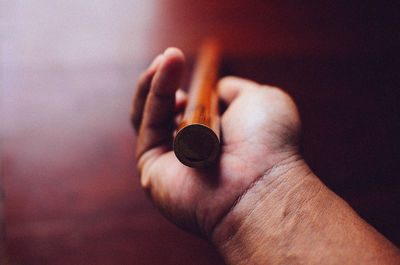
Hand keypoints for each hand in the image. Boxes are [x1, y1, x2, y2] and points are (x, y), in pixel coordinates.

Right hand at [131, 47, 302, 237]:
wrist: (262, 182)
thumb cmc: (270, 142)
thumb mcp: (260, 100)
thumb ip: (235, 91)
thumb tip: (217, 88)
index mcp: (215, 137)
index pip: (191, 108)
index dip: (186, 84)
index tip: (185, 61)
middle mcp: (190, 150)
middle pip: (165, 111)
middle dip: (166, 81)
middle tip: (172, 56)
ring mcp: (170, 161)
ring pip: (150, 115)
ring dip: (156, 82)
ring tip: (168, 57)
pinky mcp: (152, 169)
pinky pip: (147, 124)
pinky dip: (152, 93)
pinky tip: (163, 68)